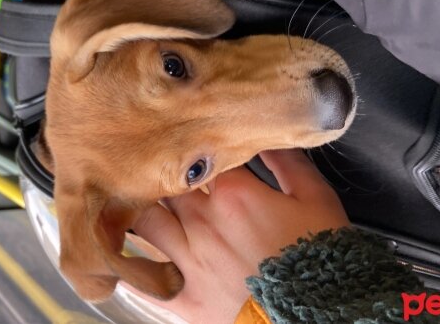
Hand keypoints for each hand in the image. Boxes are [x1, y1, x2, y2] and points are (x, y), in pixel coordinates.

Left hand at [129, 149, 350, 322]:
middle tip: (150, 165)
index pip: (196, 153)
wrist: (318, 316)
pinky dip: (128, 262)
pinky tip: (119, 251)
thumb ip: (287, 160)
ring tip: (132, 202)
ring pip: (143, 221)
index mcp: (233, 192)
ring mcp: (189, 260)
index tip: (185, 139)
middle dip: (156, 172)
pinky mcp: (184, 297)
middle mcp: (202, 222)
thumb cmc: (321, 259)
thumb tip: (267, 134)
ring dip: (138, 210)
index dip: (189, 144)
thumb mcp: (316, 198)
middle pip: (161, 183)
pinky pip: (140, 277)